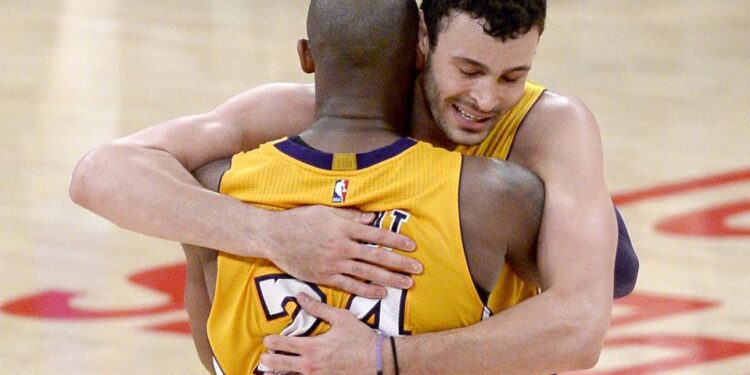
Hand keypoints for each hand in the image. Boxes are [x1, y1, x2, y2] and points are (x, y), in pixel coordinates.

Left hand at [261, 293, 377, 374]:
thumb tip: (300, 296)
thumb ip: (318, 308)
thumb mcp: (341, 318)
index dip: (271, 342)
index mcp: (313, 347)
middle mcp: (311, 366)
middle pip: (280, 365)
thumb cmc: (361, 338)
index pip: (283, 345)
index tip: (266, 340)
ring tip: (268, 373)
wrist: (380, 361)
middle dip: (268, 360)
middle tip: (263, 358)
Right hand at [262, 205, 421, 297]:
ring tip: (406, 284)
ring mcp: (333, 264)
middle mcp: (342, 247)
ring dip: (389, 279)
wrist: (273, 236)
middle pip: (377, 256)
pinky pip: (349, 286)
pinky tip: (381, 293)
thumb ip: (350, 215)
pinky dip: (366, 290)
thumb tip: (372, 217)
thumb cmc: (299, 220)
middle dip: (400, 263)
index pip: (377, 234)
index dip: (396, 240)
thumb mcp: (325, 211)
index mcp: (344, 228)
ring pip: (367, 273)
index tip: (412, 246)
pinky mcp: (324, 277)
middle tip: (418, 269)